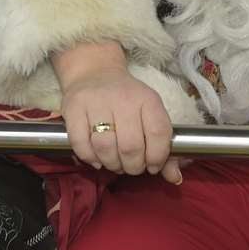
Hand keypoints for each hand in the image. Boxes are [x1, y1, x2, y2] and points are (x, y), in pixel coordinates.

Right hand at [54, 41, 179, 184]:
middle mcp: (122, 98)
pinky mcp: (73, 107)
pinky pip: (81, 144)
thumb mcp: (149, 115)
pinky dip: (90, 158)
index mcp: (147, 98)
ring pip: (105, 147)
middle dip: (133, 166)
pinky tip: (97, 158)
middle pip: (130, 146)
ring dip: (111, 164)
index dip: (158, 157)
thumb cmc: (126, 101)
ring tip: (115, 163)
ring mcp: (96, 101)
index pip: (159, 133)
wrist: (94, 72)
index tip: (153, 166)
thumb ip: (163, 147)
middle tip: (131, 166)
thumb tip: (175, 177)